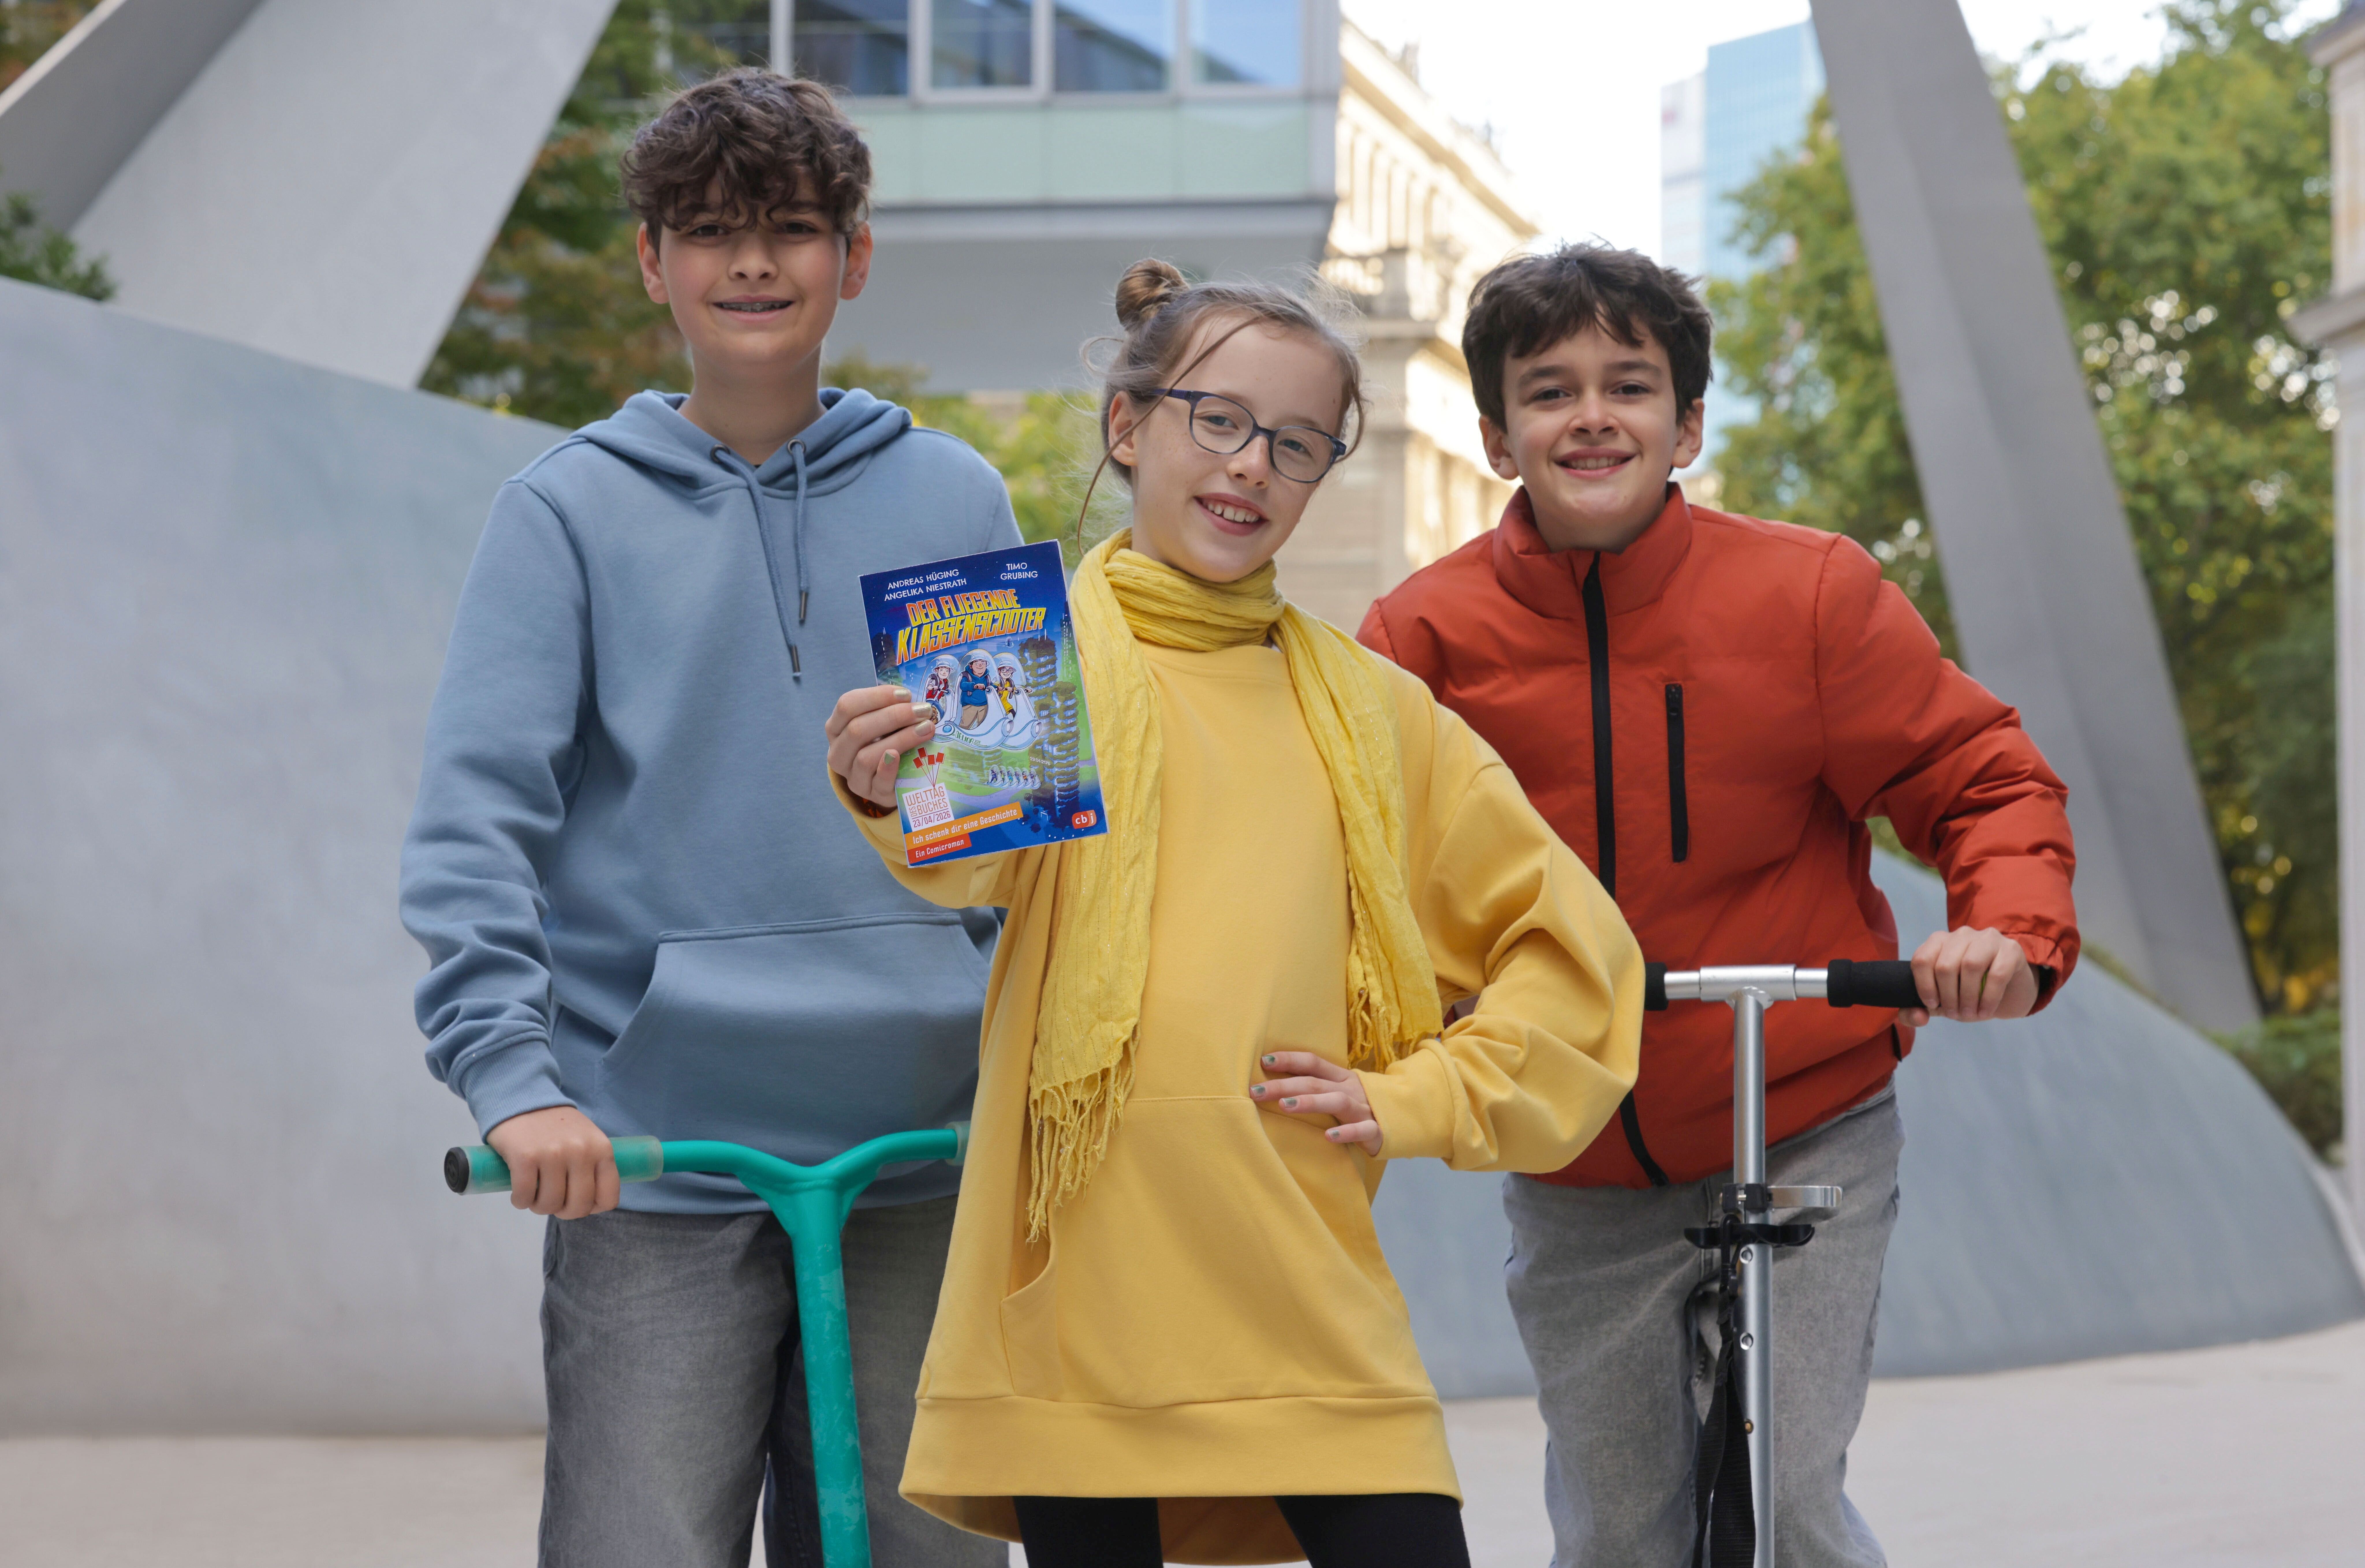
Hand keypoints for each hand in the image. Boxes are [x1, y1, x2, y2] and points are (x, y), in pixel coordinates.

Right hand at [485, 1106, 617, 1218]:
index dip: (591, 1209)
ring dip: (539, 1207)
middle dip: (563, 1212)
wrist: (522, 1098)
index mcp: (602, 1149)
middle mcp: (581, 1152)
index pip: (608, 1198)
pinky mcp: (525, 1157)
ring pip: (550, 1204)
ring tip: (534, 1195)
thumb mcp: (587, 1139)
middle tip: (552, 1202)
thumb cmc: (556, 1125)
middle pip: (577, 1206)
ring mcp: (553, 1154)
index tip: (578, 1203)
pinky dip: (520, 1201)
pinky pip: (524, 1196)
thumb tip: (590, 1203)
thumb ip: (592, 1165)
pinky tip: (519, 1194)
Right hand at [825, 685, 937, 807]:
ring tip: (926, 729)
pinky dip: (888, 768)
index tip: (905, 694)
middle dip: (893, 716)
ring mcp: (853, 776)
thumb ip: (888, 709)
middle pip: (857, 730)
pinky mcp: (871, 794)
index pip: (847, 706)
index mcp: (836, 729)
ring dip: (899, 739)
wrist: (889, 781)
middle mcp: (838, 753)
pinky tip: (900, 756)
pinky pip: (878, 781)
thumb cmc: (885, 743)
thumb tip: (911, 698)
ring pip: (865, 757)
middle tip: (922, 711)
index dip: (876, 696)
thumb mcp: (881, 725)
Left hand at [1250, 1051, 1382, 1154]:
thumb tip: (1276, 1087)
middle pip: (1315, 1082)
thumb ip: (1315, 1087)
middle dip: (1284, 1085)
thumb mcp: (1339, 1091)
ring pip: (1336, 1102)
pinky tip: (1328, 1137)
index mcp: (1341, 1077)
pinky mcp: (1376, 1130)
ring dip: (1310, 1102)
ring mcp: (1364, 1109)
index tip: (1263, 1061)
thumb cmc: (1361, 1106)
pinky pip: (1361, 1130)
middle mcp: (1350, 1089)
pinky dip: (1346, 1133)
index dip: (1289, 1059)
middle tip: (1256, 1091)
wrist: (1404, 1119)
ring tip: (1285, 1106)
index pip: (1313, 1063)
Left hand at [1902, 927, 2039, 1024]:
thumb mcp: (1943, 1002)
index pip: (1922, 959)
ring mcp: (1987, 938)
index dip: (1924, 986)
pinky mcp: (2011, 949)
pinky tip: (1986, 1011)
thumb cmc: (1971, 993)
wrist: (2009, 992)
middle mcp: (1961, 935)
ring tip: (1970, 1014)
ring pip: (1969, 965)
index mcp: (1939, 942)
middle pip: (1945, 965)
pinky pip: (1997, 974)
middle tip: (1955, 1014)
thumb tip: (1917, 1017)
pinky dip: (1989, 998)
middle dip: (1948, 997)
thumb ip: (1919, 1010)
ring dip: (1968, 997)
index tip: (1933, 1005)